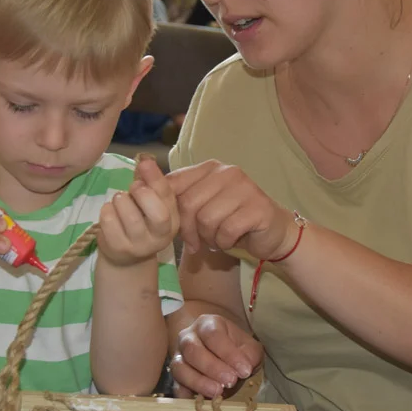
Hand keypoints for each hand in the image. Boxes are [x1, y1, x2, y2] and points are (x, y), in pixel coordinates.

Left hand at [97, 156, 179, 266]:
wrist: (126, 258)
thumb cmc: (141, 222)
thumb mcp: (153, 204)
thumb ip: (152, 184)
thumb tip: (145, 159)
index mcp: (173, 222)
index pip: (168, 198)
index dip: (155, 178)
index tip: (144, 164)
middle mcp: (160, 237)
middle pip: (157, 212)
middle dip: (141, 192)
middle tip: (133, 188)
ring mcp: (139, 245)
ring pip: (129, 214)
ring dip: (121, 199)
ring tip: (120, 201)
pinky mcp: (117, 248)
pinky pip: (109, 220)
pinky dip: (107, 209)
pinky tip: (111, 213)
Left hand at [167, 160, 295, 259]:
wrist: (271, 231)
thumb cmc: (230, 219)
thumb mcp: (201, 206)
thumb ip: (178, 198)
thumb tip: (140, 188)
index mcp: (209, 168)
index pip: (174, 183)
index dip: (167, 210)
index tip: (172, 228)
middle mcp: (227, 172)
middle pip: (189, 204)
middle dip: (188, 230)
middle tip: (196, 242)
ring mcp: (245, 188)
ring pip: (207, 219)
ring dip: (209, 237)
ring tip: (217, 239)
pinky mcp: (259, 207)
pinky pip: (227, 230)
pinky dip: (225, 242)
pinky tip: (231, 240)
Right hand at [171, 314, 263, 397]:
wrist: (226, 357)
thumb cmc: (237, 349)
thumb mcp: (249, 347)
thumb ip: (249, 355)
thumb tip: (243, 369)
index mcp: (207, 324)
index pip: (213, 334)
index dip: (228, 353)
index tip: (244, 370)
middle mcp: (188, 337)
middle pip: (192, 350)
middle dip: (212, 367)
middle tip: (231, 381)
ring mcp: (178, 357)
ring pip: (180, 368)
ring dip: (199, 382)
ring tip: (218, 392)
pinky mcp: (176, 378)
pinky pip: (176, 387)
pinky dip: (187, 396)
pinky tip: (202, 401)